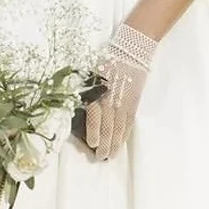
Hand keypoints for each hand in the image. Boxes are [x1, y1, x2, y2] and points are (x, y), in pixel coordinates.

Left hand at [86, 22, 157, 160]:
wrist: (130, 51)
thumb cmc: (106, 61)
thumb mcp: (90, 74)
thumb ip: (84, 92)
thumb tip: (75, 108)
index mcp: (99, 93)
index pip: (96, 117)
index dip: (95, 133)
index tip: (93, 145)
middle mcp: (112, 101)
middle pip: (108, 128)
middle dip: (105, 145)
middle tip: (100, 158)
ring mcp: (124, 103)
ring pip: (119, 129)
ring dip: (115, 144)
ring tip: (111, 156)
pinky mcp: (133, 103)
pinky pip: (128, 123)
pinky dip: (124, 135)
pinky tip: (121, 143)